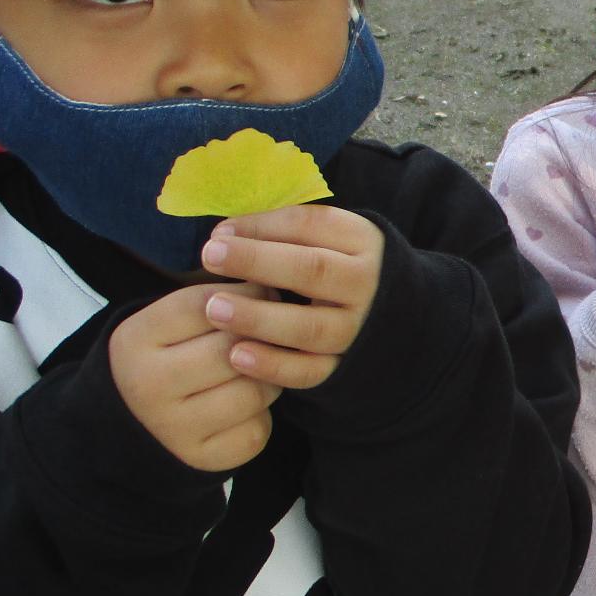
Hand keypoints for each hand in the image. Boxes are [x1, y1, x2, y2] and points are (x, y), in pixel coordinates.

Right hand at [110, 282, 280, 470]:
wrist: (136, 424)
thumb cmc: (172, 358)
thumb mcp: (174, 323)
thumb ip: (215, 301)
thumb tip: (276, 282)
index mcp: (134, 340)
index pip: (206, 304)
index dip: (248, 294)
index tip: (266, 292)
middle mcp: (146, 385)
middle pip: (233, 349)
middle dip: (262, 339)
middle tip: (269, 335)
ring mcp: (171, 427)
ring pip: (253, 390)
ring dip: (269, 378)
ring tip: (257, 371)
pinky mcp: (202, 457)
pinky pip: (257, 429)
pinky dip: (262, 416)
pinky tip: (245, 408)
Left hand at [199, 205, 384, 389]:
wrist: (385, 313)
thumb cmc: (334, 264)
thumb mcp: (323, 237)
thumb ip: (277, 231)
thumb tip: (222, 237)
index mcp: (361, 240)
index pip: (312, 225)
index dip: (263, 227)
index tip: (217, 234)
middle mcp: (365, 284)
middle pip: (313, 270)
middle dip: (258, 261)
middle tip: (209, 256)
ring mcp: (357, 328)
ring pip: (310, 327)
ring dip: (259, 318)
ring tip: (214, 309)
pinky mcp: (344, 365)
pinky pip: (311, 370)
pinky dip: (274, 365)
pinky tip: (237, 355)